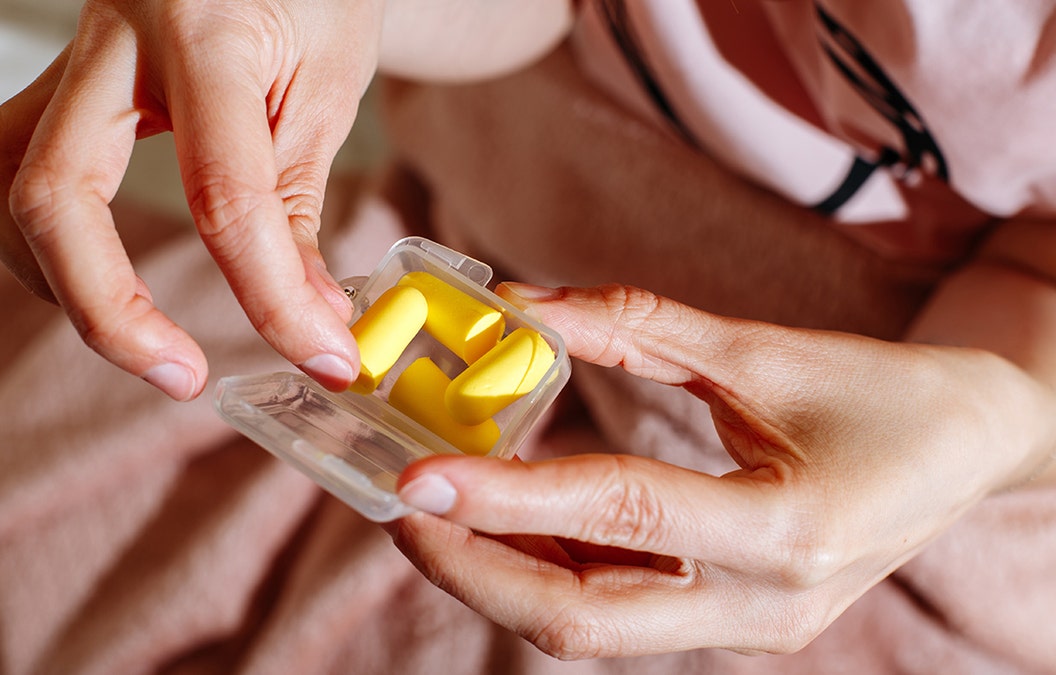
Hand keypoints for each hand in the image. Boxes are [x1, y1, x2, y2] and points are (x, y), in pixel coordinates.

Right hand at [0, 0, 382, 398]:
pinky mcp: (60, 77)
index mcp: (203, 29)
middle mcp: (113, 36)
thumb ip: (298, 200)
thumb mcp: (329, 83)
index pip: (222, 192)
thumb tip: (307, 320)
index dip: (271, 296)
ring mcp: (72, 54)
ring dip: (53, 276)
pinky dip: (47, 238)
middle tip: (181, 377)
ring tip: (136, 327)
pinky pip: (9, 164)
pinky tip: (102, 266)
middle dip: (108, 311)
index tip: (321, 357)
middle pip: (53, 193)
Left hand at [391, 282, 1054, 657]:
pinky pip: (617, 610)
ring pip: (590, 625)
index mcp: (789, 532)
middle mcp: (764, 608)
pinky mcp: (732, 625)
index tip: (416, 478)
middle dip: (476, 570)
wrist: (972, 451)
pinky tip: (506, 521)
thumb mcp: (767, 350)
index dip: (508, 499)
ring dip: (501, 572)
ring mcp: (748, 631)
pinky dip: (550, 569)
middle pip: (582, 619)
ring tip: (437, 509)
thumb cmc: (887, 395)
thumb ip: (640, 325)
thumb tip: (525, 304)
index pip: (619, 518)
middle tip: (402, 506)